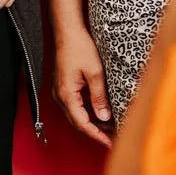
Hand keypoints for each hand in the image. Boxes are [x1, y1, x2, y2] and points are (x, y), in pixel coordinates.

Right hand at [53, 25, 112, 145]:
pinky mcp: (66, 86)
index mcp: (66, 95)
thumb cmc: (79, 47)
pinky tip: (102, 113)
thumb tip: (105, 117)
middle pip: (79, 122)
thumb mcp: (95, 73)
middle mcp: (61, 96)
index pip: (82, 123)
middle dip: (96, 132)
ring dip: (94, 122)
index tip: (111, 143)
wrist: (68, 31)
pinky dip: (90, 112)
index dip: (97, 135)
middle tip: (114, 139)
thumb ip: (99, 97)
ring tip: (112, 128)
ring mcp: (62, 91)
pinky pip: (77, 105)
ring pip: (78, 114)